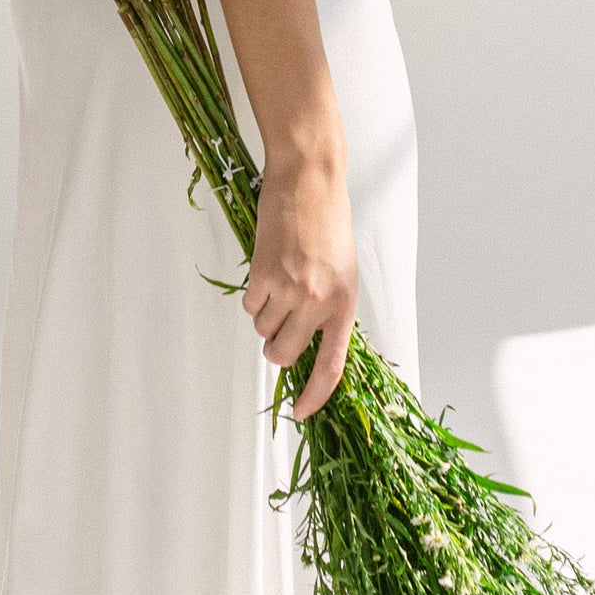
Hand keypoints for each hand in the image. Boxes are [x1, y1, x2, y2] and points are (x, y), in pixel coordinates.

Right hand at [244, 154, 356, 418]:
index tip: (301, 414)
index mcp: (345, 304)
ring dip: (265, 317)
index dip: (315, 397)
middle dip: (276, 350)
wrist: (310, 179)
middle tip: (278, 331)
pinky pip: (249, 306)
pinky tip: (267, 269)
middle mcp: (318, 301)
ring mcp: (289, 288)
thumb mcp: (343, 272)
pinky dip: (254, 296)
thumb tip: (310, 346)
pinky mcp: (263, 273)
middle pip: (285, 356)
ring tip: (278, 283)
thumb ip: (329, 310)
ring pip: (263, 331)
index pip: (331, 367)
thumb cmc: (329, 223)